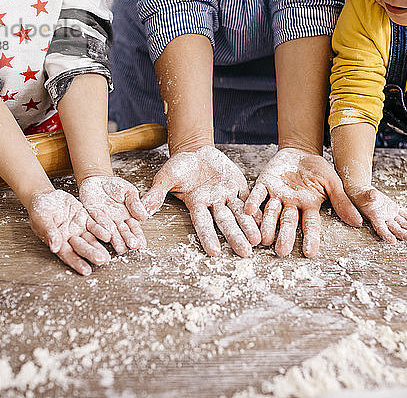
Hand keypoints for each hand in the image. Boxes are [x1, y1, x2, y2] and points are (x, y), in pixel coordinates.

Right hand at [28, 190, 110, 275]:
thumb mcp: (41, 219)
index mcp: (58, 240)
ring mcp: (79, 228)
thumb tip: (55, 247)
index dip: (77, 263)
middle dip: (92, 254)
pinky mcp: (85, 217)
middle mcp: (71, 237)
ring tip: (108, 252)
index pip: (68, 254)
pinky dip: (101, 229)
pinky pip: (95, 224)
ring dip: (99, 245)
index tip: (86, 271)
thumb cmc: (39, 209)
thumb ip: (49, 232)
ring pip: (91, 238)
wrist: (45, 195)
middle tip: (102, 260)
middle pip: (83, 247)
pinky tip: (109, 234)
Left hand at [79, 176, 147, 253]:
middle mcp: (115, 221)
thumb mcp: (128, 191)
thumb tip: (144, 216)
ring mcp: (103, 221)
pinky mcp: (90, 217)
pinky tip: (106, 236)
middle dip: (128, 240)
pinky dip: (101, 229)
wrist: (97, 181)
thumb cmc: (114, 186)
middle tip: (133, 246)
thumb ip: (135, 203)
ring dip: (116, 240)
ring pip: (110, 232)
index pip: (134, 228)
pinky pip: (95, 223)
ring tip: (121, 248)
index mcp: (127, 216)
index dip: (138, 236)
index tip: (142, 244)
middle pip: (123, 232)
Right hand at [141, 146, 260, 256]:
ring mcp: (226, 195)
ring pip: (239, 213)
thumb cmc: (179, 166)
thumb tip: (142, 209)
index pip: (202, 223)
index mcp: (196, 204)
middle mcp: (213, 203)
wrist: (195, 152)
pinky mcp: (238, 186)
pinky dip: (255, 209)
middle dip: (235, 237)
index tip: (214, 252)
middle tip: (245, 253)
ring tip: (258, 241)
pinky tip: (265, 220)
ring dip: (249, 226)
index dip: (208, 237)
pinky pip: (248, 198)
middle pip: (225, 222)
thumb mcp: (166, 177)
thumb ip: (157, 193)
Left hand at [243, 148, 361, 257]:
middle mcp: (291, 204)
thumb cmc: (317, 169)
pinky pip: (257, 194)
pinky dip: (253, 202)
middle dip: (284, 236)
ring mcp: (276, 195)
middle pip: (287, 222)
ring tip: (263, 239)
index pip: (310, 225)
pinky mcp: (264, 184)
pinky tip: (247, 211)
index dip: (310, 238)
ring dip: (266, 224)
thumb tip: (358, 222)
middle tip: (281, 252)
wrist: (300, 151)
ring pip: (270, 212)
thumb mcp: (333, 183)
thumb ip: (342, 201)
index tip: (310, 253)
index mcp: (308, 206)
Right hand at [350, 187, 406, 242]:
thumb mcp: (364, 195)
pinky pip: (405, 216)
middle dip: (405, 235)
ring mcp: (390, 217)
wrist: (364, 195)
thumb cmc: (361, 196)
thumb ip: (369, 195)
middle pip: (396, 230)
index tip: (393, 241)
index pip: (381, 229)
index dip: (386, 235)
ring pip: (403, 225)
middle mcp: (384, 220)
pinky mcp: (394, 211)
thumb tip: (373, 194)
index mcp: (375, 218)